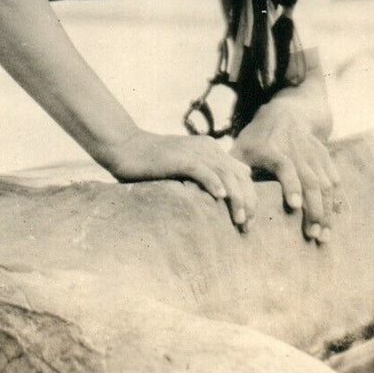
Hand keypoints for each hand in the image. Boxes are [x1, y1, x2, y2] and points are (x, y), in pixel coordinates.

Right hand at [104, 130, 256, 230]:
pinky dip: (214, 184)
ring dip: (236, 198)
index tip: (247, 221)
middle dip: (248, 202)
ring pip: (226, 176)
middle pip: (239, 176)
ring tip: (238, 219)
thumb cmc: (150, 161)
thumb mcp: (183, 165)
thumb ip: (202, 174)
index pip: (241, 174)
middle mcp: (207, 148)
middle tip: (246, 226)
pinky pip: (203, 171)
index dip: (249, 197)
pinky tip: (220, 198)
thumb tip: (222, 192)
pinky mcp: (180, 158)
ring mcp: (194, 152)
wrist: (124, 146)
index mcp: (211, 150)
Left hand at [232, 108, 341, 242]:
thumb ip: (233, 173)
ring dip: (327, 210)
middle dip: (314, 210)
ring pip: (326, 183)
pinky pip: (335, 180)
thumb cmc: (256, 138)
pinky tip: (332, 220)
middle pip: (311, 180)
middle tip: (313, 235)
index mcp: (271, 148)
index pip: (285, 165)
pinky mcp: (325, 156)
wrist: (286, 112)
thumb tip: (225, 202)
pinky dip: (335, 201)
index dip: (291, 184)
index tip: (294, 206)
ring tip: (324, 235)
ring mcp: (313, 152)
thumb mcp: (240, 149)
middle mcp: (296, 149)